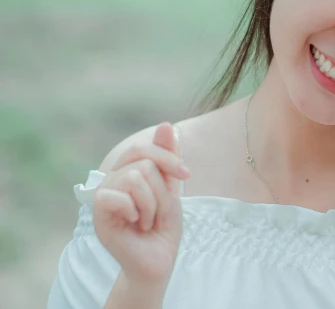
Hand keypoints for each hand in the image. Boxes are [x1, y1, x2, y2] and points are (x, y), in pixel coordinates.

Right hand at [93, 123, 189, 283]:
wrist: (158, 259)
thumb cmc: (163, 226)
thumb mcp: (170, 186)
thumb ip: (167, 157)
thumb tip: (165, 124)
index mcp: (126, 171)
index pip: (142, 147)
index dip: (167, 156)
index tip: (186, 174)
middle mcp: (111, 180)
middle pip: (143, 162)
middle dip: (162, 188)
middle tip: (160, 210)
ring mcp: (103, 196)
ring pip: (136, 177)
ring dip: (153, 203)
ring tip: (149, 220)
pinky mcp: (99, 214)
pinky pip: (119, 196)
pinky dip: (137, 211)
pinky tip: (136, 224)